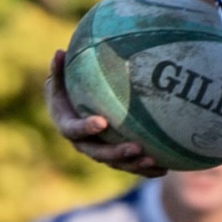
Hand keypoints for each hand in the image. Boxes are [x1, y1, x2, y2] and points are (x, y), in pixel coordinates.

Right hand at [45, 50, 163, 175]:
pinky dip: (145, 170)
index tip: (102, 122)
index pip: (74, 130)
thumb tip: (60, 52)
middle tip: (137, 147)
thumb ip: (58, 69)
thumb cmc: (64, 92)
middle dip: (118, 153)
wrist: (69, 113)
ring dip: (135, 164)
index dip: (87, 128)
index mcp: (67, 126)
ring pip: (116, 163)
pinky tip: (164, 169)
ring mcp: (99, 153)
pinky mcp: (113, 158)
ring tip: (154, 161)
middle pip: (99, 153)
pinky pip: (129, 165)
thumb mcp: (58, 80)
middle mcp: (83, 145)